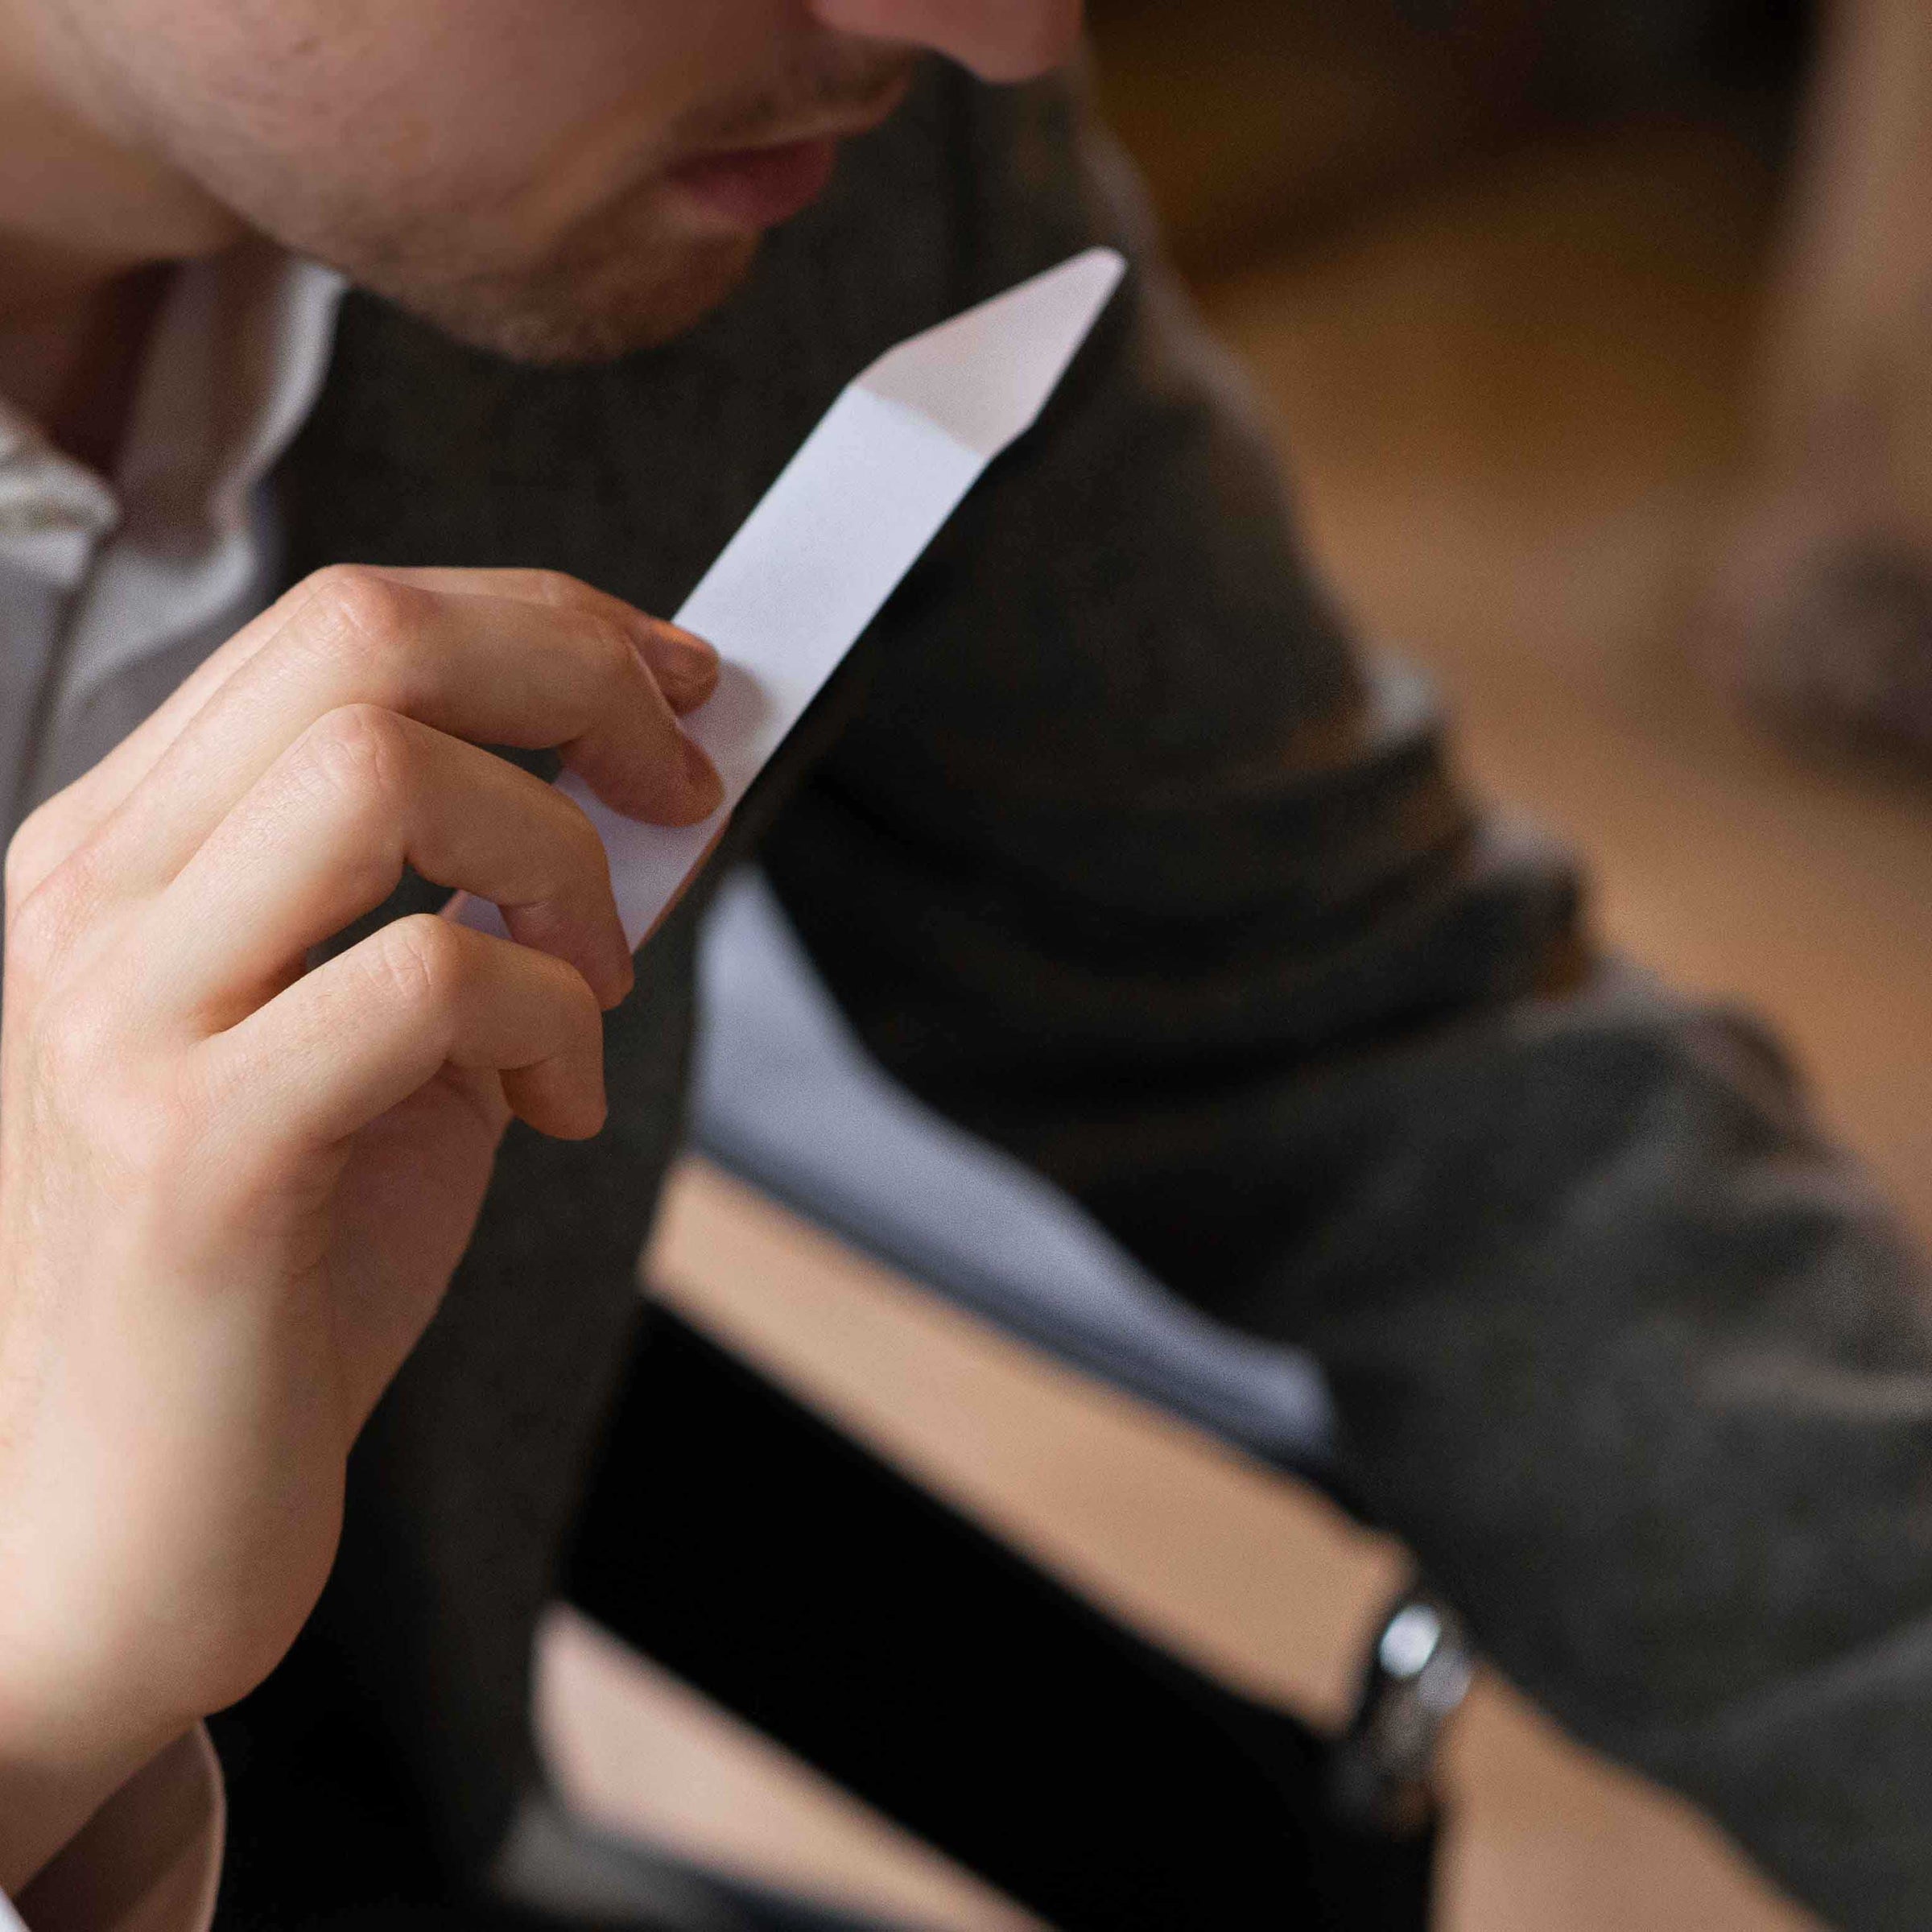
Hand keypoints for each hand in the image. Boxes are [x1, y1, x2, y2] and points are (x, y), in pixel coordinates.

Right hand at [0, 566, 719, 1889]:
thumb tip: (639, 787)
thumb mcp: (379, 1046)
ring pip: (383, 773)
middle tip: (685, 777)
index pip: (339, 626)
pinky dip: (547, 1022)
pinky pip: (426, 980)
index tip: (669, 677)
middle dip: (578, 671)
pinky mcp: (193, 1156)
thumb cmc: (270, 1275)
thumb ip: (469, 904)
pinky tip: (553, 1109)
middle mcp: (94, 902)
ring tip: (591, 983)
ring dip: (562, 857)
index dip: (539, 620)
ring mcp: (122, 1019)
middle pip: (362, 644)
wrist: (123, 1522)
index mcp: (124, 851)